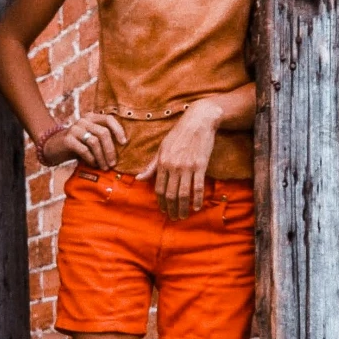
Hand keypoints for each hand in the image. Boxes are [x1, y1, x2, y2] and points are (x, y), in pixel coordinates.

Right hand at [39, 111, 127, 168]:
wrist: (53, 147)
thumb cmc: (77, 144)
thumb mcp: (90, 138)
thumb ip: (102, 139)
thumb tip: (122, 149)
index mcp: (92, 117)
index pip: (109, 119)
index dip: (118, 130)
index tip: (124, 143)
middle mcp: (84, 120)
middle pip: (103, 133)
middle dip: (110, 150)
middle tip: (113, 163)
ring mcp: (75, 129)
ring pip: (95, 142)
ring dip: (102, 157)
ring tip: (104, 166)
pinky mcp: (68, 140)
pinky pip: (84, 150)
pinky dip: (91, 159)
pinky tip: (93, 165)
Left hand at [141, 101, 219, 216]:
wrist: (198, 121)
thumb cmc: (178, 134)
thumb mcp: (161, 148)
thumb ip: (151, 166)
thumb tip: (138, 178)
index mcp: (162, 162)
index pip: (158, 188)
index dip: (160, 202)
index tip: (163, 210)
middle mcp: (173, 166)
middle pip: (170, 194)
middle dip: (171, 208)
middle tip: (173, 218)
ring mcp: (187, 166)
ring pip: (184, 193)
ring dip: (183, 208)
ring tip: (183, 216)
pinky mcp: (200, 165)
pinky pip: (198, 186)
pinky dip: (197, 199)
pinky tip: (196, 207)